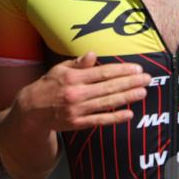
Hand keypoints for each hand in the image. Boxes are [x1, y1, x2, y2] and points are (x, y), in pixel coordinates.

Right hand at [16, 52, 150, 130]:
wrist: (31, 110)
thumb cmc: (48, 86)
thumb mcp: (59, 69)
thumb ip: (77, 63)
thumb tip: (93, 54)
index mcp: (73, 77)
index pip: (102, 73)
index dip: (121, 70)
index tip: (136, 69)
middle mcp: (76, 93)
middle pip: (108, 87)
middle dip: (130, 82)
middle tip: (147, 79)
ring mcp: (77, 110)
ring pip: (107, 102)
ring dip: (127, 97)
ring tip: (142, 92)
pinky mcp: (78, 123)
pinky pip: (100, 120)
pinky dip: (115, 117)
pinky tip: (129, 113)